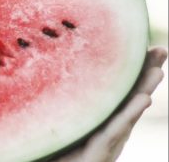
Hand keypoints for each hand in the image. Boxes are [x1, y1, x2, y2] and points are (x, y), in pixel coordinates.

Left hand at [54, 47, 166, 161]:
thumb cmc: (54, 150)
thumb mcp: (57, 120)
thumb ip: (57, 102)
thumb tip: (40, 66)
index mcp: (99, 118)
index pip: (118, 90)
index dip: (132, 70)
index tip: (145, 47)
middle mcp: (108, 128)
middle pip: (130, 97)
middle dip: (146, 74)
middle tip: (162, 50)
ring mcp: (108, 141)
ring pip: (129, 112)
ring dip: (145, 91)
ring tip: (158, 71)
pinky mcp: (100, 152)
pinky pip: (116, 129)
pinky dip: (130, 113)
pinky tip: (144, 99)